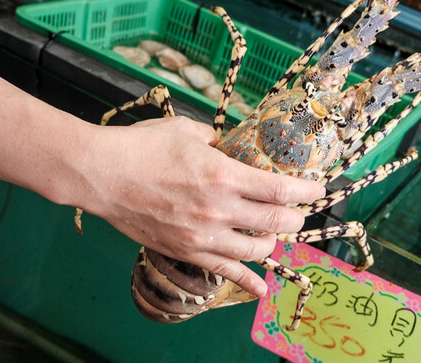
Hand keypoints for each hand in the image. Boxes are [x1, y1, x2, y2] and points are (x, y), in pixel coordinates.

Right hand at [79, 116, 325, 296]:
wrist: (101, 174)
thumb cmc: (142, 147)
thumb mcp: (188, 131)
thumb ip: (216, 140)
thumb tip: (230, 145)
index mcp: (225, 175)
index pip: (281, 190)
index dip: (307, 192)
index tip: (319, 190)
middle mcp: (220, 208)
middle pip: (276, 222)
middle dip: (295, 218)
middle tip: (297, 211)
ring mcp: (203, 234)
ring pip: (257, 250)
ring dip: (272, 242)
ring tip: (272, 234)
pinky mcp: (186, 251)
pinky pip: (225, 272)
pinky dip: (247, 282)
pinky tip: (261, 289)